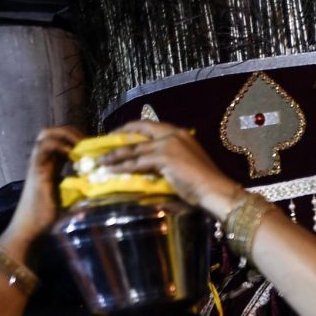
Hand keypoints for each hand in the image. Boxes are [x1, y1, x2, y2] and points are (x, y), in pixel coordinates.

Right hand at [5, 126, 83, 246]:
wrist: (32, 227)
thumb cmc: (50, 217)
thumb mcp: (73, 202)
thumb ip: (84, 196)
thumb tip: (104, 199)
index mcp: (52, 166)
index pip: (62, 142)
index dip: (77, 139)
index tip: (94, 147)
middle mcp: (44, 161)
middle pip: (53, 132)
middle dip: (71, 131)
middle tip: (88, 142)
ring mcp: (38, 163)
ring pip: (46, 135)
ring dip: (66, 135)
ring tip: (81, 145)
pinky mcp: (36, 170)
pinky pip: (44, 148)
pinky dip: (59, 145)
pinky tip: (73, 155)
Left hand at [98, 120, 237, 216]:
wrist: (216, 190)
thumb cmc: (205, 184)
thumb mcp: (186, 166)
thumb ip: (169, 163)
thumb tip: (149, 170)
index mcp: (180, 134)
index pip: (150, 126)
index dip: (132, 129)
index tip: (119, 134)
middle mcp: (173, 135)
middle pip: (138, 132)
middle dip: (118, 137)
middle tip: (103, 144)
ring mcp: (167, 145)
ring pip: (134, 149)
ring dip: (114, 155)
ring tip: (100, 161)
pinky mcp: (163, 158)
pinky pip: (135, 162)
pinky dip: (120, 166)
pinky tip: (109, 170)